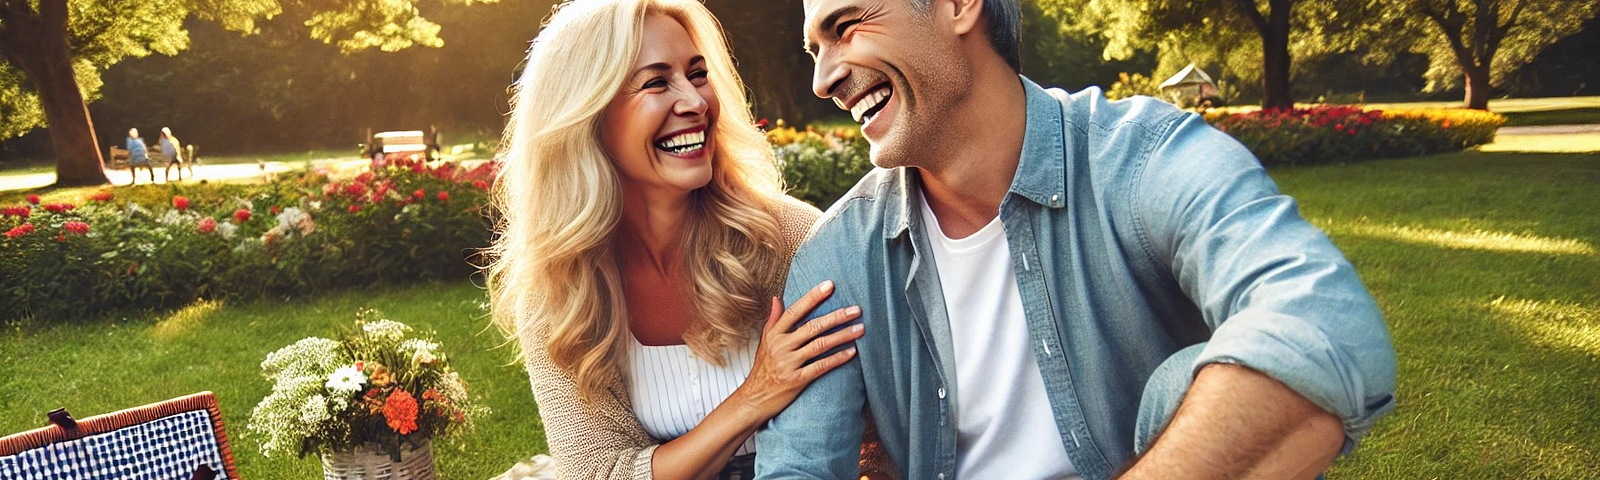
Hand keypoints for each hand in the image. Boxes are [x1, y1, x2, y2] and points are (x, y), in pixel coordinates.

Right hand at [733, 280, 863, 419]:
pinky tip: (852, 352)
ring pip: (820, 345)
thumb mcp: (765, 342)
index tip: (830, 285)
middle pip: (812, 326)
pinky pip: (821, 366)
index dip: (813, 297)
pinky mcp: (797, 380)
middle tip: (856, 309)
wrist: (753, 398)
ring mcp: (789, 363)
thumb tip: (776, 298)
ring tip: (860, 329)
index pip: (795, 310)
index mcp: (774, 334)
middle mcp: (781, 346)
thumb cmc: (763, 369)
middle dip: (837, 316)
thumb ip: (773, 320)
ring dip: (842, 336)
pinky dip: (837, 358)